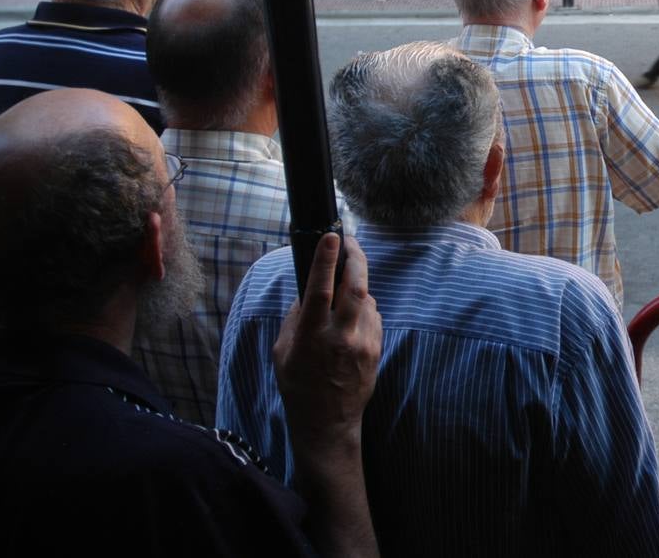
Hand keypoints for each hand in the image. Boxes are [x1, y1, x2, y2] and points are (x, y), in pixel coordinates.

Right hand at [273, 233, 381, 451]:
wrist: (327, 422)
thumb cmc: (298, 385)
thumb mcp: (282, 352)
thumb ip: (295, 318)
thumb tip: (309, 289)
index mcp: (311, 336)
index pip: (320, 290)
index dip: (326, 260)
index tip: (331, 237)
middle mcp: (340, 337)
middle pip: (356, 287)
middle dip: (356, 258)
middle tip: (350, 243)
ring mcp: (362, 343)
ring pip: (367, 299)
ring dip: (357, 286)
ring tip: (343, 288)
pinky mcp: (377, 349)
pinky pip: (373, 316)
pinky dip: (363, 308)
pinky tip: (351, 316)